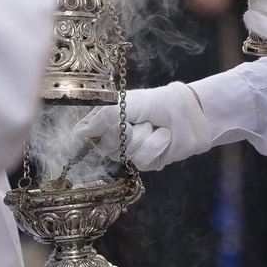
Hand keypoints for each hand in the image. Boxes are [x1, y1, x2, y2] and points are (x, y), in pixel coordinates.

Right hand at [75, 83, 211, 171]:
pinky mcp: (145, 163)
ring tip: (152, 125)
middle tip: (135, 120)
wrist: (185, 112)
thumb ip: (102, 117)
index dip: (86, 135)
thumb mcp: (125, 104)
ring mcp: (128, 153)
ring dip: (143, 135)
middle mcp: (111, 140)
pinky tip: (163, 136)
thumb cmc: (153, 103)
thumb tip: (81, 135)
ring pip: (124, 153)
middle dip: (122, 130)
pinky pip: (142, 159)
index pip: (82, 135)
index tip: (90, 132)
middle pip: (102, 146)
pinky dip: (155, 144)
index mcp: (102, 122)